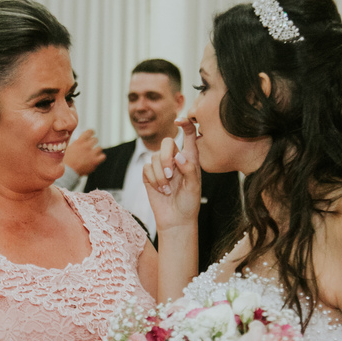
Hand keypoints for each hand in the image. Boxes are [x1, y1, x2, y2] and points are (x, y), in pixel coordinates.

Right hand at [63, 129, 104, 175]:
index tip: (92, 134)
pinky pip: (103, 156)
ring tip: (93, 154)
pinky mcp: (95, 161)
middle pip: (95, 139)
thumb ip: (75, 143)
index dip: (91, 132)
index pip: (89, 132)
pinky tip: (97, 159)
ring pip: (99, 148)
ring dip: (97, 150)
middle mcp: (86, 146)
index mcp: (79, 142)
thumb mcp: (69, 148)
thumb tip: (78, 140)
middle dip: (93, 142)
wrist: (68, 172)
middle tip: (91, 146)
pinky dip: (101, 157)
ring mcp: (91, 154)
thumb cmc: (66, 161)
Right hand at [143, 118, 201, 234]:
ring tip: (167, 189)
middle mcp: (175, 158)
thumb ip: (189, 169)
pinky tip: (161, 190)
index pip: (189, 135)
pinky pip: (147, 168)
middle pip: (166, 142)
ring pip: (154, 157)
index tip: (179, 120)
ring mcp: (161, 166)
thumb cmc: (189, 203)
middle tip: (170, 174)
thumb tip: (178, 156)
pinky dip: (154, 180)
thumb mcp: (194, 187)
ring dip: (160, 175)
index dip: (186, 124)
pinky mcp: (149, 175)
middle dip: (166, 157)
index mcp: (190, 157)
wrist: (176, 219)